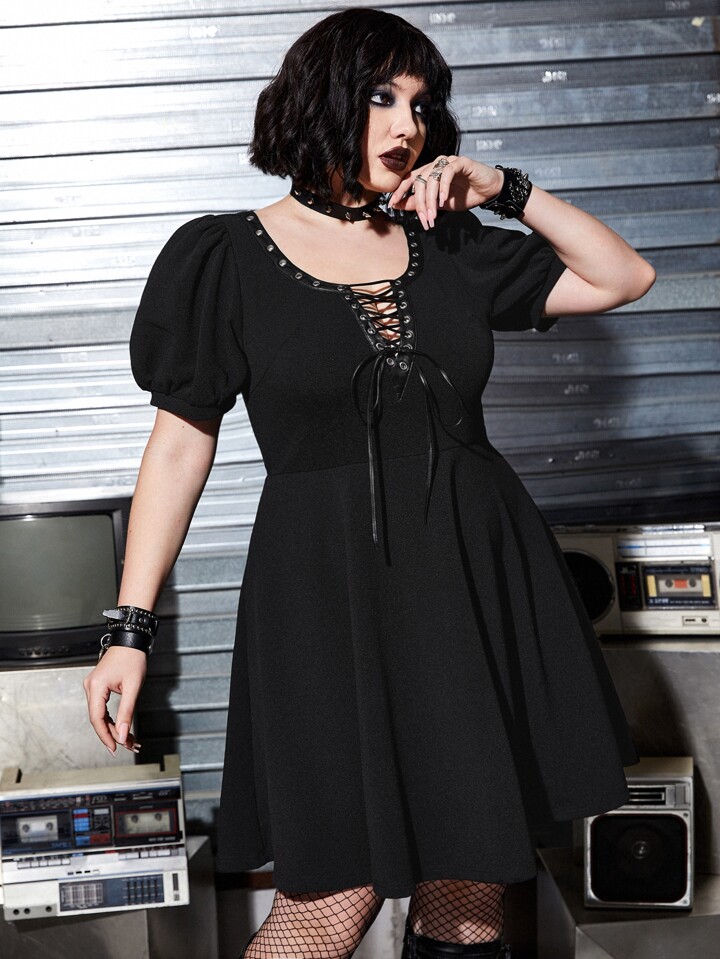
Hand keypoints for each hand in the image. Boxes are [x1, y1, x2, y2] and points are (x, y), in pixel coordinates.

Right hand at [83, 645, 146, 755]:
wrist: (131, 641)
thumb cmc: (132, 658)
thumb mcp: (133, 687)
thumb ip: (126, 712)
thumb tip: (122, 733)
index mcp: (96, 686)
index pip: (97, 718)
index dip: (105, 736)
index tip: (115, 748)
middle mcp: (90, 687)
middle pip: (97, 718)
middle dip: (111, 734)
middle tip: (127, 746)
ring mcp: (92, 686)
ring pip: (99, 715)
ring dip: (112, 728)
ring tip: (127, 740)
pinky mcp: (98, 686)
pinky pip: (102, 707)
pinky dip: (110, 718)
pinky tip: (119, 727)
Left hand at [388, 155, 503, 229]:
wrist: (487, 191)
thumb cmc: (464, 195)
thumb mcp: (439, 204)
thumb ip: (420, 203)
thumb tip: (400, 205)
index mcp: (429, 173)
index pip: (410, 179)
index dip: (400, 191)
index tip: (392, 204)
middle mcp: (436, 165)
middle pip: (420, 181)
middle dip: (419, 203)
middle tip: (424, 219)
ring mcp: (448, 162)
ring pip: (431, 178)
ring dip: (430, 199)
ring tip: (433, 214)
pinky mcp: (461, 162)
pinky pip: (447, 172)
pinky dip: (443, 187)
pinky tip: (443, 200)